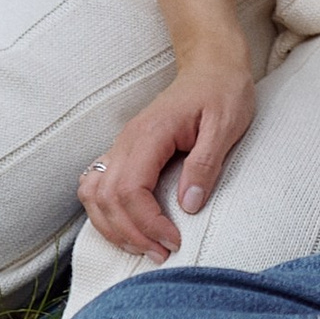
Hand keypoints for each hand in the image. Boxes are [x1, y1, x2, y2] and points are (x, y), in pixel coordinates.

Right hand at [77, 50, 255, 257]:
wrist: (212, 64)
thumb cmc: (223, 90)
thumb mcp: (226, 124)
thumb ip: (206, 163)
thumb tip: (188, 205)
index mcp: (150, 133)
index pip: (130, 189)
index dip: (147, 223)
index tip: (173, 241)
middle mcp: (127, 140)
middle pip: (107, 198)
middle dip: (131, 233)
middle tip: (161, 254)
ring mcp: (121, 145)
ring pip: (93, 195)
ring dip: (113, 228)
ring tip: (143, 248)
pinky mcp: (124, 151)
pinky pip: (96, 186)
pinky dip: (104, 213)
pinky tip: (126, 228)